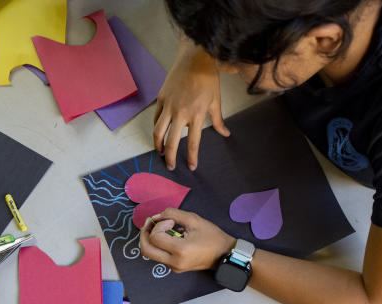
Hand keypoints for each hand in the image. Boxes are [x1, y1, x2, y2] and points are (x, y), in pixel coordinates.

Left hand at [140, 208, 235, 272]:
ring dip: (151, 239)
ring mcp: (174, 267)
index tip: (171, 221)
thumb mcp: (193, 219)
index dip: (159, 225)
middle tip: (150, 223)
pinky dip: (158, 245)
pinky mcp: (174, 268)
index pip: (155, 237)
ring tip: (160, 228)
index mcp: (180, 251)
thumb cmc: (212, 236)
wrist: (224, 254)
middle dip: (144, 234)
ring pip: (151, 254)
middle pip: (146, 250)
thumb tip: (155, 217)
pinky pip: (159, 256)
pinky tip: (168, 236)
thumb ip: (172, 214)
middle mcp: (174, 262)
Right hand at [153, 39, 229, 170]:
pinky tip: (160, 135)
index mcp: (196, 115)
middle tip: (171, 166)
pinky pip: (156, 118)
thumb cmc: (207, 79)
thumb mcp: (216, 101)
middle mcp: (181, 113)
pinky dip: (157, 129)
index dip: (192, 157)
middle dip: (171, 157)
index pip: (193, 143)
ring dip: (158, 145)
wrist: (194, 59)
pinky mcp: (161, 99)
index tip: (191, 167)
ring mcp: (169, 106)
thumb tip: (225, 134)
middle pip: (172, 142)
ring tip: (161, 153)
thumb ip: (218, 120)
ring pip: (158, 132)